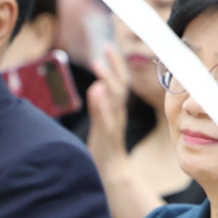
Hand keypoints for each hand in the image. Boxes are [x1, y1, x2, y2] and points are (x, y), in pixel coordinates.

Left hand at [86, 42, 130, 169]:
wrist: (112, 171)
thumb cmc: (105, 146)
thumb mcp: (102, 122)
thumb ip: (99, 105)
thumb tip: (97, 87)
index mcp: (117, 109)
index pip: (120, 82)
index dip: (116, 64)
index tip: (108, 46)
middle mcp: (118, 113)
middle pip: (121, 86)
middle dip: (115, 66)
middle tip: (107, 47)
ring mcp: (114, 124)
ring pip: (115, 99)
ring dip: (108, 81)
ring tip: (98, 65)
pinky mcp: (107, 136)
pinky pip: (107, 118)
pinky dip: (102, 104)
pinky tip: (96, 92)